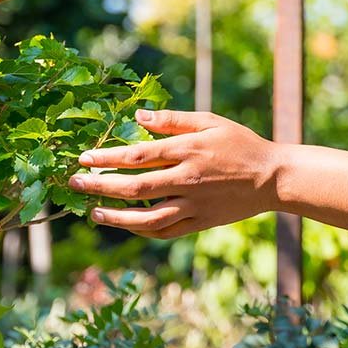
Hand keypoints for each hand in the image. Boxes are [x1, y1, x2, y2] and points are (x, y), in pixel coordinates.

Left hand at [68, 109, 280, 238]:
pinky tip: (125, 224)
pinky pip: (165, 230)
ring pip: (147, 216)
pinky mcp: (200, 222)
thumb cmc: (240, 143)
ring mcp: (193, 204)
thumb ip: (172, 119)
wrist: (271, 177)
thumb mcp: (210, 121)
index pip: (138, 155)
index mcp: (188, 150)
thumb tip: (138, 116)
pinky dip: (142, 230)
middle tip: (75, 183)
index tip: (84, 158)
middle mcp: (187, 179)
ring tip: (93, 212)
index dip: (107, 157)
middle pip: (135, 186)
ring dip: (116, 216)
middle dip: (100, 185)